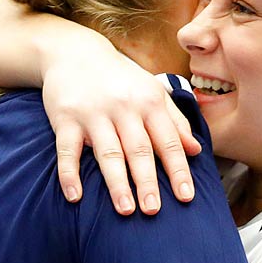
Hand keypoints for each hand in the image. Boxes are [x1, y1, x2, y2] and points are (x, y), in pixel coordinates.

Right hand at [43, 49, 200, 215]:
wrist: (74, 52)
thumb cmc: (120, 78)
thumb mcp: (152, 91)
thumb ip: (175, 121)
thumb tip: (196, 150)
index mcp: (149, 102)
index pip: (167, 141)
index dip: (178, 169)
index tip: (186, 196)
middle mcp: (123, 107)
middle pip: (138, 150)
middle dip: (147, 182)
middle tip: (154, 210)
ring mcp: (93, 113)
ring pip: (107, 152)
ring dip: (116, 183)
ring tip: (125, 210)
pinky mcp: (65, 118)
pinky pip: (67, 151)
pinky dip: (70, 174)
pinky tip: (75, 197)